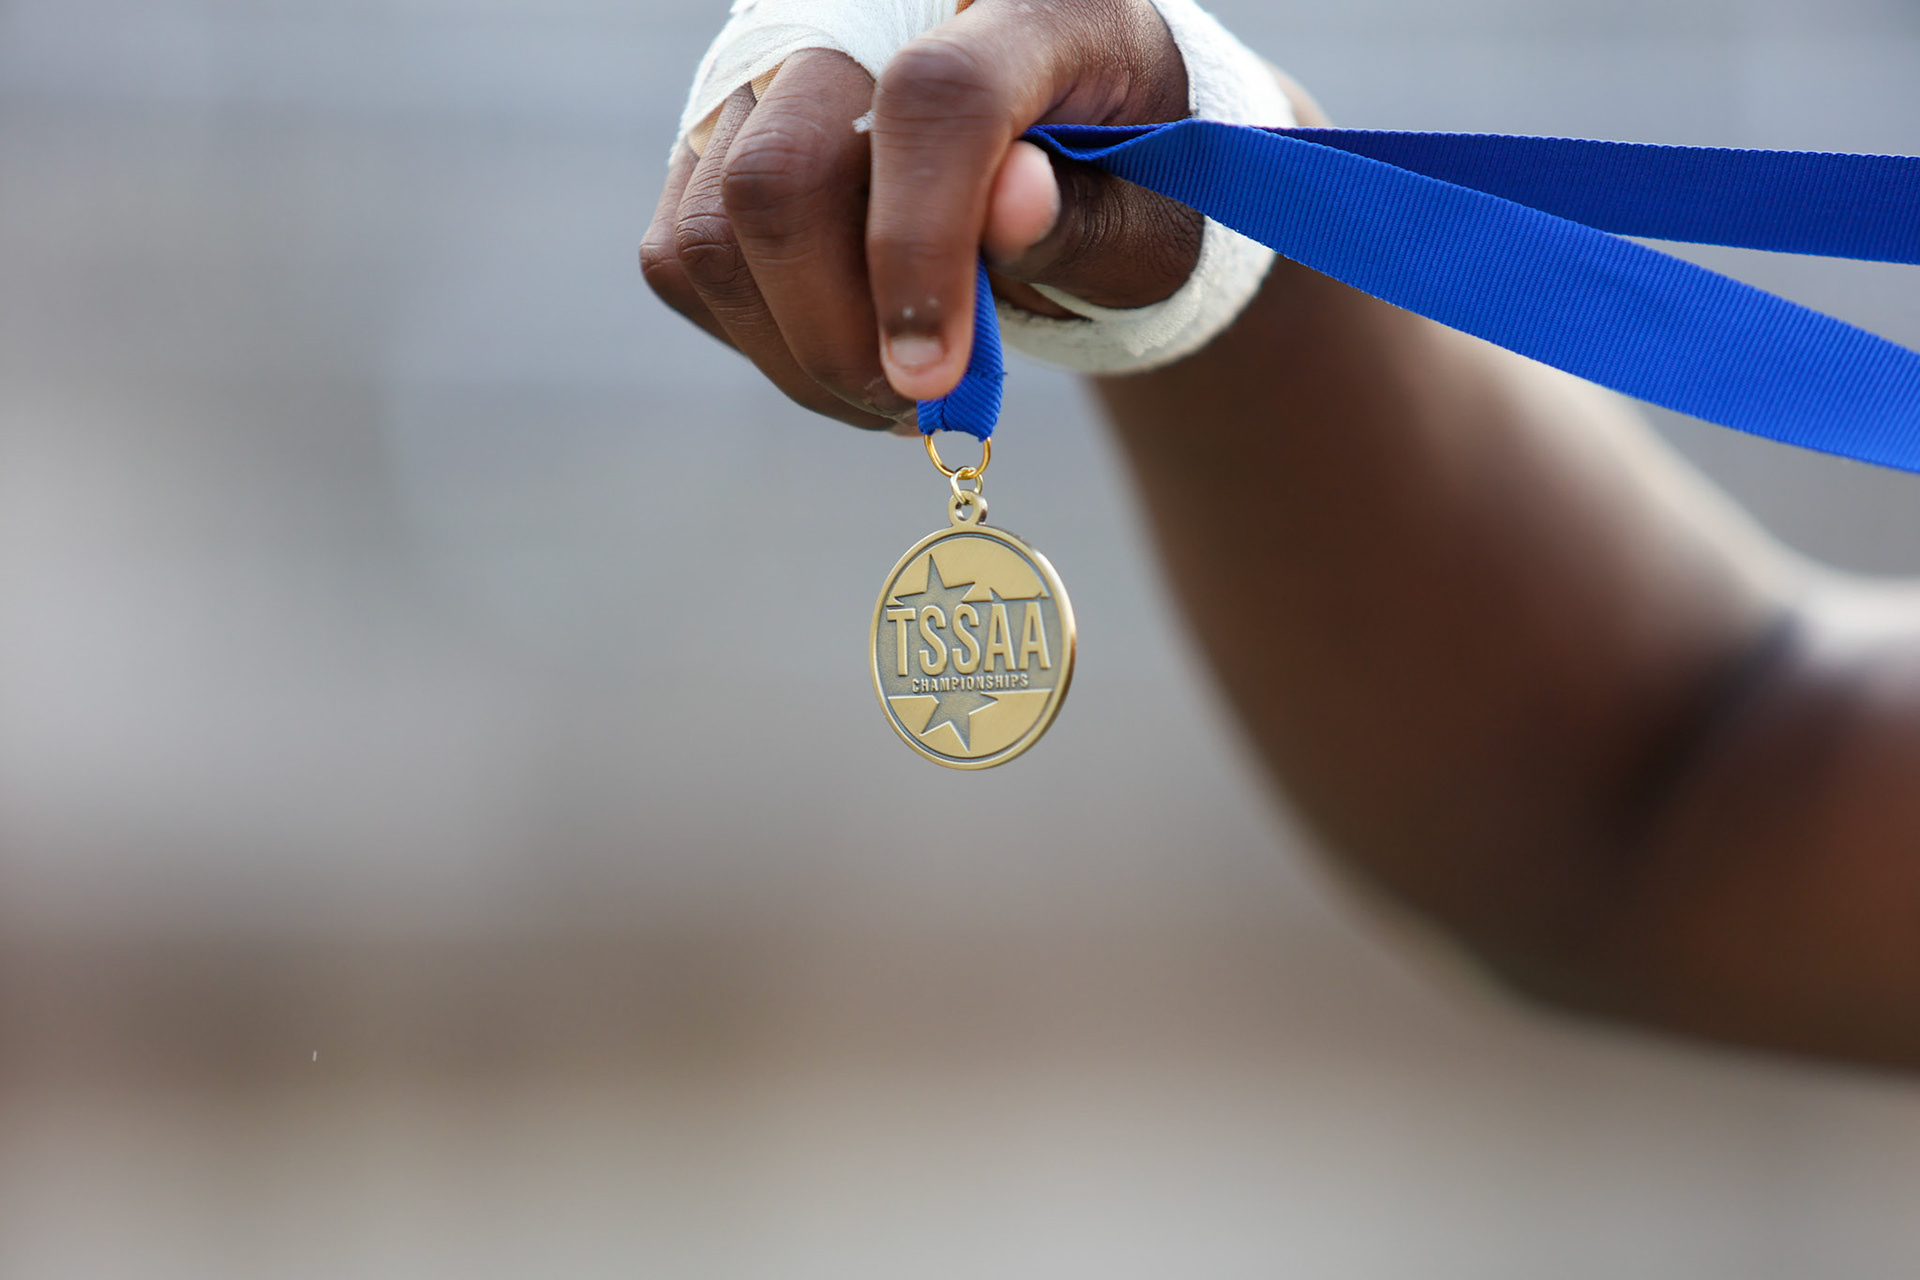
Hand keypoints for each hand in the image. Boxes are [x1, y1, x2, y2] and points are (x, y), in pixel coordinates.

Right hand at [640, 0, 1204, 427]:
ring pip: (714, 231)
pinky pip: (683, 259)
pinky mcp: (712, 134)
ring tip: (892, 392)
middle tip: (917, 405)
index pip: (934, 99)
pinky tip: (845, 349)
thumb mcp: (1151, 210)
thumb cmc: (1120, 183)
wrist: (1061, 145)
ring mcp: (772, 65)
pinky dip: (758, 337)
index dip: (923, 245)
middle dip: (839, 334)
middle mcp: (867, 6)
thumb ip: (1092, 217)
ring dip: (799, 356)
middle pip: (783, 171)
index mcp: (1021, 2)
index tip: (938, 374)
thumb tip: (1013, 207)